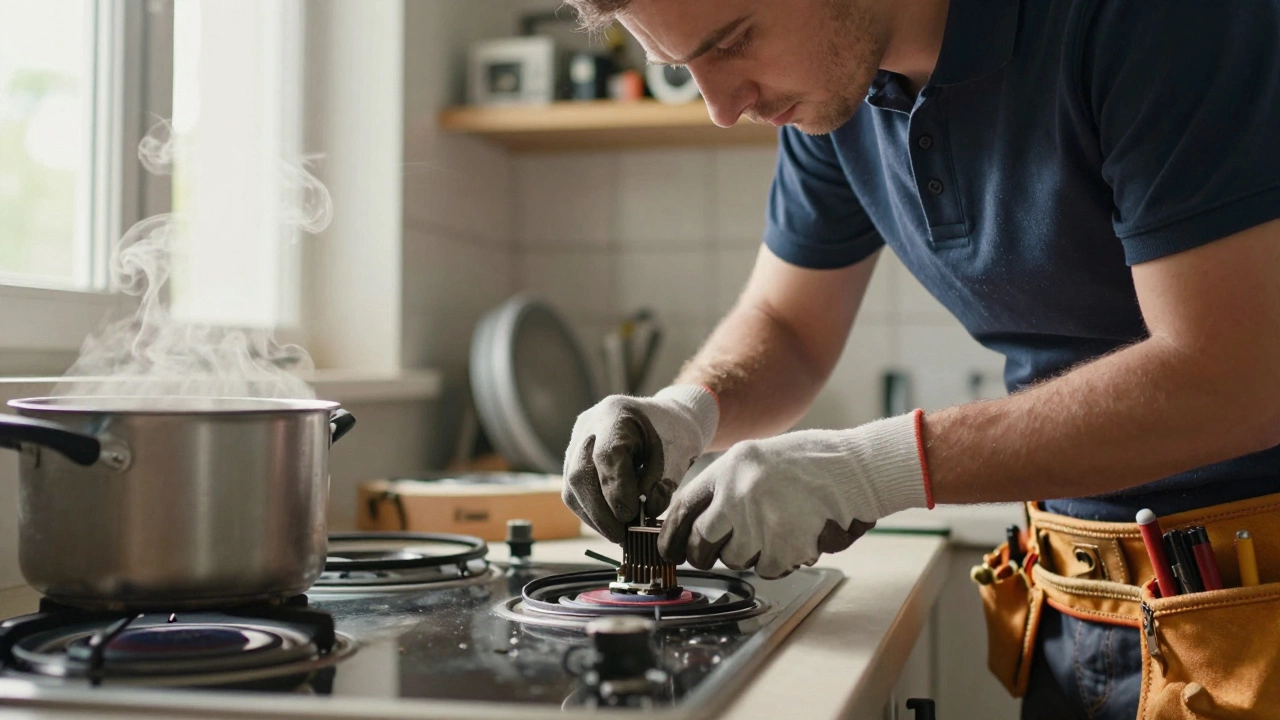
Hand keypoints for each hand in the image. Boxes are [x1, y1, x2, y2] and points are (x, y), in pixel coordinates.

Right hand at [562, 385, 718, 542]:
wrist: (664, 421)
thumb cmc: (673, 436)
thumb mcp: (677, 457)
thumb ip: (660, 486)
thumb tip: (642, 516)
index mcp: (616, 414)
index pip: (607, 454)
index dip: (616, 489)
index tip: (631, 515)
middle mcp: (589, 426)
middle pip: (580, 473)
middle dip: (599, 511)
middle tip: (620, 536)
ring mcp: (577, 443)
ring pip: (572, 487)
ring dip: (593, 516)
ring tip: (617, 534)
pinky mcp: (574, 461)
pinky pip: (574, 492)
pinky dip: (591, 512)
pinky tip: (610, 524)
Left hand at [658, 411, 932, 578]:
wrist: (856, 470)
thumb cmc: (810, 464)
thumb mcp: (757, 459)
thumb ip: (726, 485)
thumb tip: (694, 521)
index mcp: (729, 469)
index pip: (684, 509)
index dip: (672, 535)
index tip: (669, 550)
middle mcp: (738, 494)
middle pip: (701, 543)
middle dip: (706, 554)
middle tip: (720, 550)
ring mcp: (760, 522)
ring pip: (736, 559)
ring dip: (751, 554)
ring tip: (776, 529)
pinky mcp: (784, 546)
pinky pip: (767, 569)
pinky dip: (779, 561)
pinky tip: (794, 538)